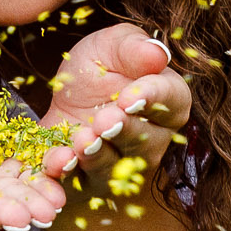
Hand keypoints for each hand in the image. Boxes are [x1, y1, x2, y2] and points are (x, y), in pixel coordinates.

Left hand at [44, 24, 191, 179]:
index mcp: (167, 103)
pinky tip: (59, 162)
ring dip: (97, 156)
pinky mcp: (88, 181)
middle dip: (123, 131)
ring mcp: (121, 166)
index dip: (152, 98)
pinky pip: (80, 183)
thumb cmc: (98, 68)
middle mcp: (151, 141)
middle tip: (105, 121)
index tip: (129, 96)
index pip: (171, 101)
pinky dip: (67, 174)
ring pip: (114, 167)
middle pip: (144, 141)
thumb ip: (133, 47)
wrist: (63, 96)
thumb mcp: (110, 46)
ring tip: (82, 140)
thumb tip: (157, 54)